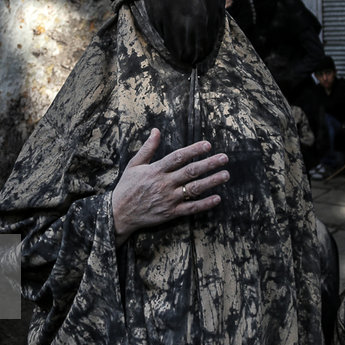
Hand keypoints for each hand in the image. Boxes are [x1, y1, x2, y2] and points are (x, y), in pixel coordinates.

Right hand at [111, 129, 228, 244]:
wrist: (118, 213)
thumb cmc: (127, 187)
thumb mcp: (134, 164)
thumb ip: (148, 148)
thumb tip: (156, 130)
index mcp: (155, 170)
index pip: (178, 157)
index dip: (193, 150)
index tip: (207, 145)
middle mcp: (164, 184)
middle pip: (190, 172)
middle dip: (208, 164)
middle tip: (224, 158)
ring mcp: (168, 199)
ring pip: (194, 189)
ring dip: (211, 182)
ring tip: (225, 175)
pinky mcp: (170, 213)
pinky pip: (191, 208)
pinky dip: (204, 204)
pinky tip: (217, 198)